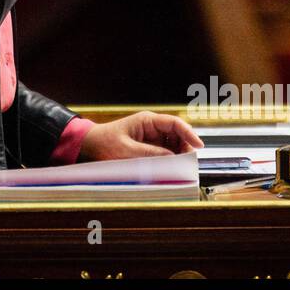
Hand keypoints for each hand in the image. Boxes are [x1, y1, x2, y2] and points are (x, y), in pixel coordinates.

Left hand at [77, 112, 204, 161]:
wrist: (89, 146)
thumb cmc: (105, 144)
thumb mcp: (128, 151)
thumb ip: (151, 154)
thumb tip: (173, 158)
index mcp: (147, 121)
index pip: (174, 124)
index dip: (189, 134)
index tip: (199, 146)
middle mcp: (151, 128)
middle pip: (177, 135)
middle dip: (184, 148)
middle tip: (187, 163)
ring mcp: (151, 138)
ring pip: (173, 145)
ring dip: (177, 156)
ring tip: (178, 167)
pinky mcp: (148, 148)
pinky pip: (164, 153)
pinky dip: (169, 161)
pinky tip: (169, 169)